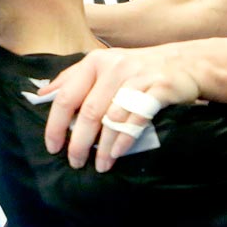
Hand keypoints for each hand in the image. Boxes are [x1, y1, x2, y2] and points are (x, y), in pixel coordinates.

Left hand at [41, 47, 200, 171]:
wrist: (184, 63)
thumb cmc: (138, 69)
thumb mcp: (104, 65)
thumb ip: (74, 78)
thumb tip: (42, 94)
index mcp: (95, 62)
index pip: (67, 96)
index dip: (55, 124)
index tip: (52, 146)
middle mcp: (115, 67)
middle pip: (89, 112)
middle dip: (79, 142)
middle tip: (75, 162)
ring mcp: (138, 77)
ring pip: (113, 118)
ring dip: (103, 147)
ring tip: (100, 165)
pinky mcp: (160, 89)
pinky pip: (138, 118)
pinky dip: (125, 139)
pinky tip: (117, 153)